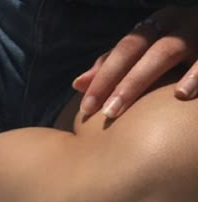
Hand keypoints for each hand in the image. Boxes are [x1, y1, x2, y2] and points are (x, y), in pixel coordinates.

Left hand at [73, 5, 197, 118]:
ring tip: (121, 107)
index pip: (124, 49)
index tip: (85, 108)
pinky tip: (181, 95)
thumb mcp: (147, 54)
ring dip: (140, 79)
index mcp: (157, 26)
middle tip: (104, 113)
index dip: (103, 76)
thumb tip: (77, 84)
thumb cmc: (178, 56)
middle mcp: (176, 26)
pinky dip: (195, 76)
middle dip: (119, 81)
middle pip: (141, 49)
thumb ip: (115, 67)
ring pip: (167, 51)